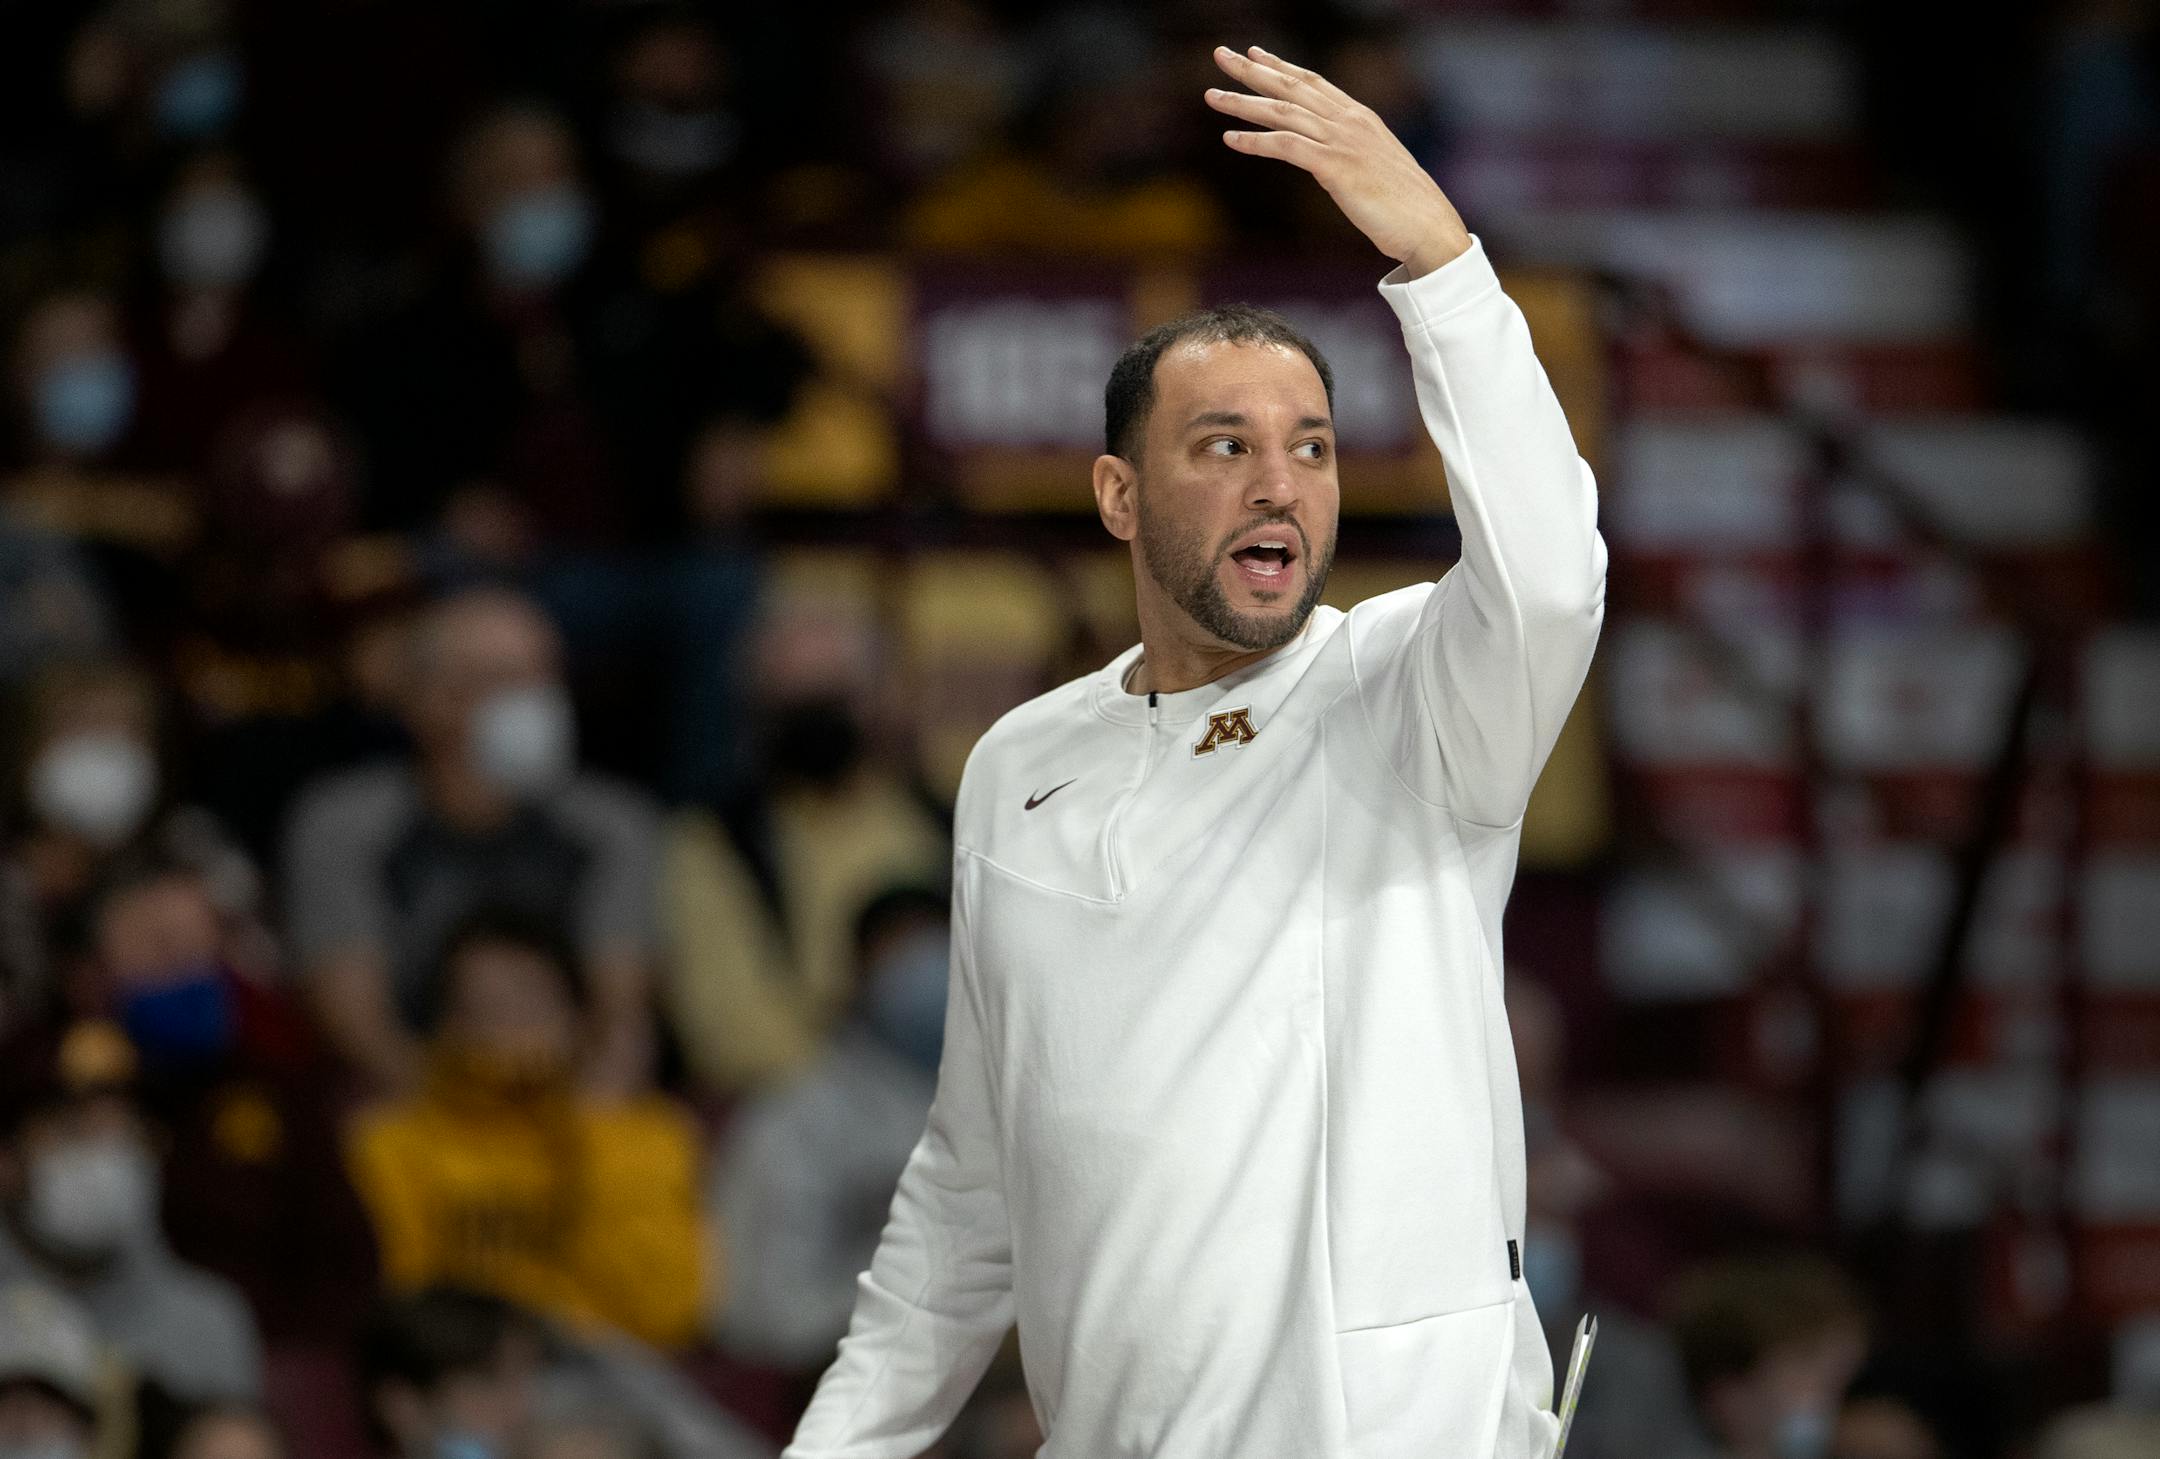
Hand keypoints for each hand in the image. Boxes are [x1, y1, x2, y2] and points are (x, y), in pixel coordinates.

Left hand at [1207, 45, 1470, 278]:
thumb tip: (1329, 160)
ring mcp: (1343, 142)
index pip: (1313, 83)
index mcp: (1360, 118)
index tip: (1253, 54)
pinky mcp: (1336, 167)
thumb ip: (1351, 154)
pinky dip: (1256, 142)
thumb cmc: (1405, 206)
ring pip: (1283, 112)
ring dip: (1243, 103)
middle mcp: (1349, 121)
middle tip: (1220, 55)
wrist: (1428, 226)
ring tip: (1212, 96)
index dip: (1281, 66)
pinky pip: (1287, 147)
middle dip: (1252, 70)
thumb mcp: (1375, 168)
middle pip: (1292, 87)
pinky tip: (1230, 139)